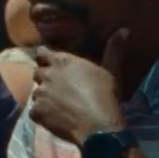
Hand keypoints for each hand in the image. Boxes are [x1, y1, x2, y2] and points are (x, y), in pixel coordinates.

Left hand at [28, 31, 128, 145]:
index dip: (46, 58)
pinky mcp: (36, 112)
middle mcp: (47, 74)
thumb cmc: (105, 97)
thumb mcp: (111, 71)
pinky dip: (42, 115)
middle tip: (57, 88)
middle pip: (37, 72)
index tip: (53, 65)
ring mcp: (39, 94)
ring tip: (58, 106)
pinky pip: (34, 112)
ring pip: (35, 93)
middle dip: (44, 78)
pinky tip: (55, 119)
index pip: (42, 52)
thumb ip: (113, 49)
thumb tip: (124, 30)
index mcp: (62, 61)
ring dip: (44, 97)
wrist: (98, 127)